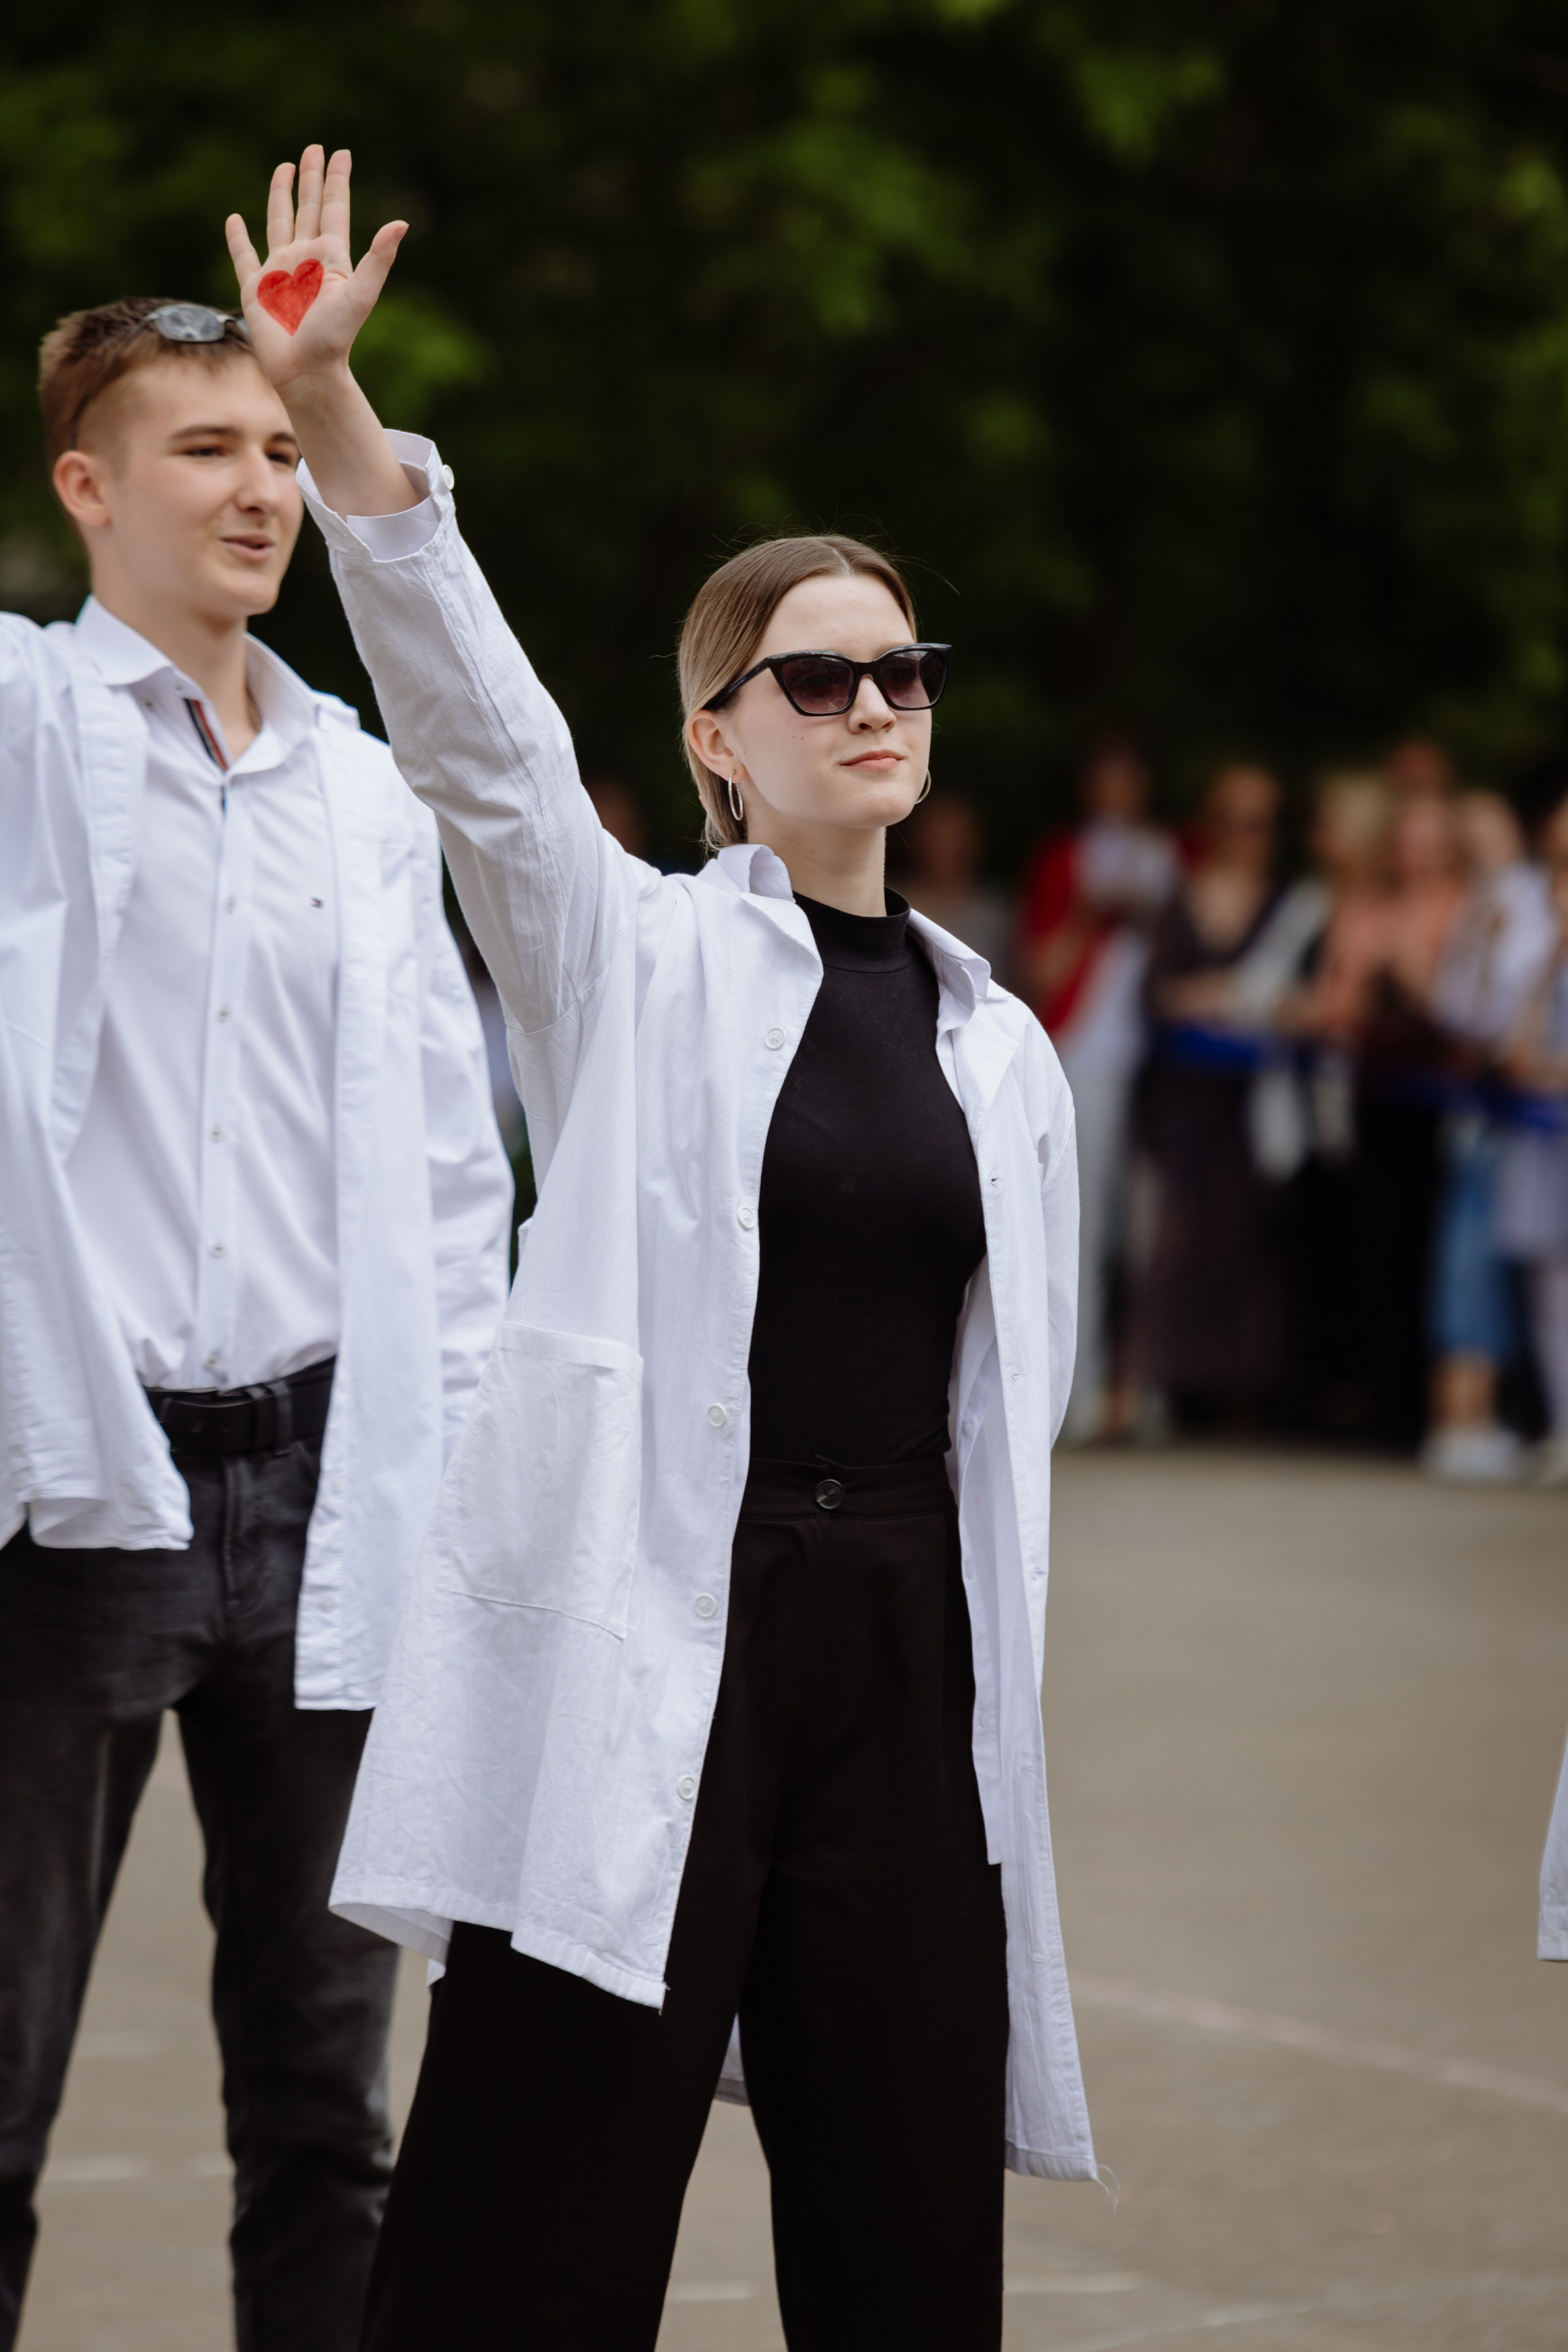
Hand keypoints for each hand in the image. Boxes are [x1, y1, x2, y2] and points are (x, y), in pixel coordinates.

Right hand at [226, 145, 405, 393]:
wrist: (306, 371)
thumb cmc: (334, 338)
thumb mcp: (361, 296)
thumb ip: (379, 259)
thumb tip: (401, 223)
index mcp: (330, 257)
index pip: (334, 208)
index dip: (337, 181)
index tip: (341, 153)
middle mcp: (305, 258)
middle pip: (308, 207)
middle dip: (311, 178)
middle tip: (314, 148)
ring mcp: (279, 271)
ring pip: (279, 221)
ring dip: (281, 195)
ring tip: (284, 168)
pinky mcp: (254, 287)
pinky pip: (242, 255)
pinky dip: (237, 237)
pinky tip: (234, 219)